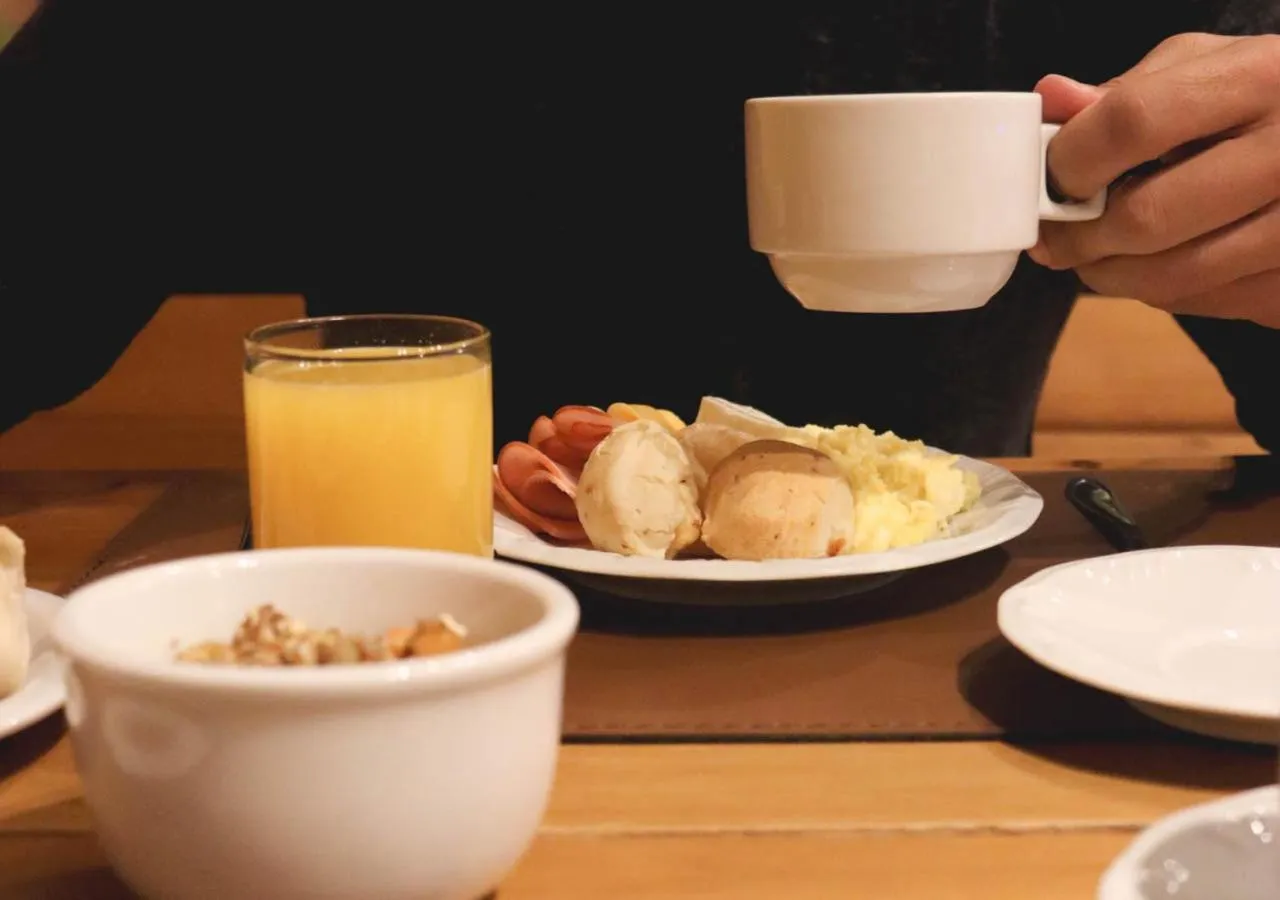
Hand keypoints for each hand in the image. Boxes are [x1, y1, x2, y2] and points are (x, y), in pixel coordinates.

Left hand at [1029, 33, 1279, 326]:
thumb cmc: (1257, 101)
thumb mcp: (1203, 68)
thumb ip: (1128, 89)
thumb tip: (1053, 100)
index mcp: (1260, 79)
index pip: (1132, 124)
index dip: (1071, 160)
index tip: (1049, 179)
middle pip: (1146, 217)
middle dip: (1078, 236)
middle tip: (1056, 236)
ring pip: (1167, 276)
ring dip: (1108, 273)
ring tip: (1095, 252)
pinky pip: (1198, 303)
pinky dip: (1158, 289)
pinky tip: (1157, 260)